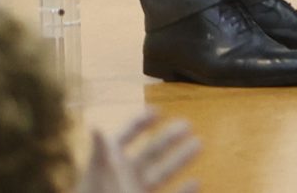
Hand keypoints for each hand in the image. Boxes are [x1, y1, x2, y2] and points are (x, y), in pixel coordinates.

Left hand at [77, 110, 202, 192]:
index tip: (158, 112)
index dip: (137, 125)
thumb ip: (103, 157)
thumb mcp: (100, 183)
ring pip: (161, 175)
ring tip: (200, 144)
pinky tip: (197, 183)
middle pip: (147, 154)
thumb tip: (97, 127)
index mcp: (107, 170)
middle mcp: (121, 181)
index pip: (120, 141)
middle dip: (167, 139)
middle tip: (188, 124)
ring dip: (180, 160)